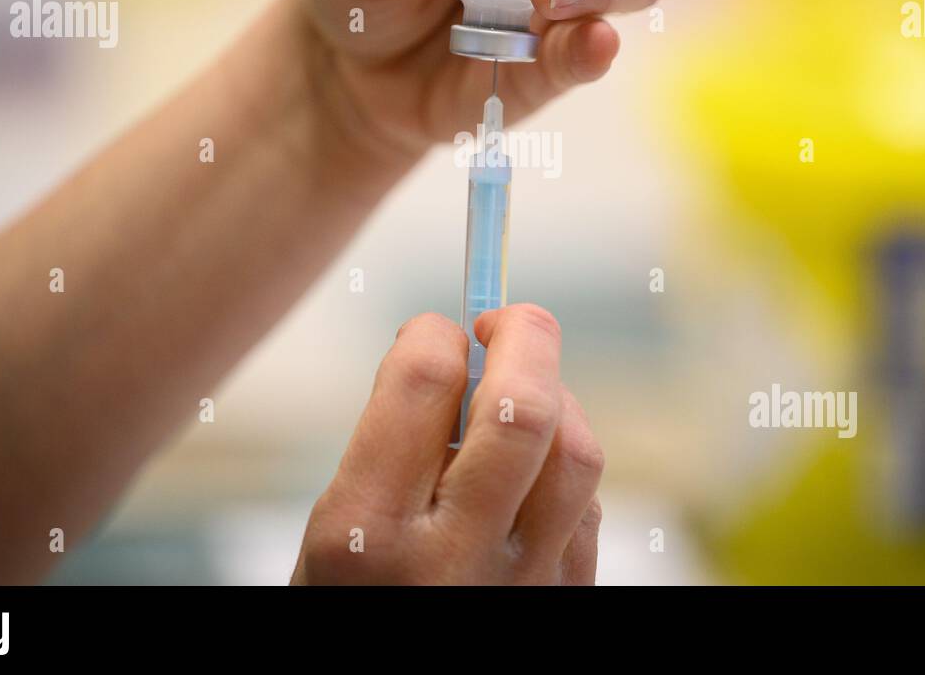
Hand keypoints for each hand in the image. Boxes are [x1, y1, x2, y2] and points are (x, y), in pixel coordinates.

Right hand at [291, 305, 603, 584]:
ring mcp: (520, 590)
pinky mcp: (566, 604)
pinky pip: (590, 507)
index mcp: (364, 535)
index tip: (437, 331)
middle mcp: (448, 563)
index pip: (421, 385)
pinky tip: (532, 472)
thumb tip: (451, 348)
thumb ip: (387, 443)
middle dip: (524, 337)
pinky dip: (566, 467)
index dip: (434, 333)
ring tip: (522, 396)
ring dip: (558, 401)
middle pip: (524, 410)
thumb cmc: (354, 605)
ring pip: (577, 455)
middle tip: (504, 319)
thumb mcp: (334, 530)